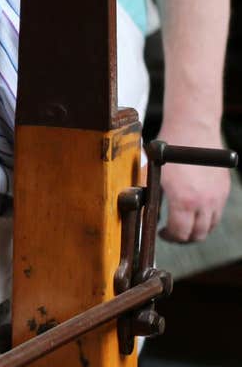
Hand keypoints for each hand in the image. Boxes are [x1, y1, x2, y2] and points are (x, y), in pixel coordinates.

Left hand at [155, 124, 232, 242]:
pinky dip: (207, 217)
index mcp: (184, 199)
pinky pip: (217, 212)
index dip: (169, 237)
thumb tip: (143, 210)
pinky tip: (194, 210)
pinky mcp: (223, 189)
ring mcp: (217, 196)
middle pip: (198, 234)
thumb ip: (150, 193)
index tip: (162, 233)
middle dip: (183, 238)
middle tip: (172, 233)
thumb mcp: (153, 172)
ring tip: (183, 224)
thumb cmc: (170, 147)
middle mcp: (204, 201)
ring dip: (197, 229)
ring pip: (210, 225)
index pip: (180, 232)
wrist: (193, 128)